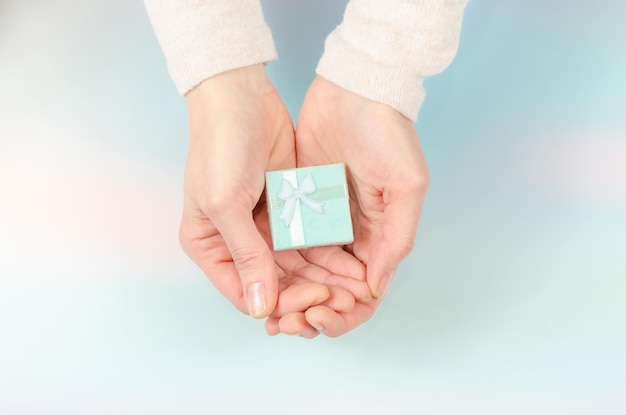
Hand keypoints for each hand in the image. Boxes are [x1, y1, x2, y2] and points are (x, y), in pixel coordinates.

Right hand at [180, 65, 369, 323]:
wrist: (239, 96)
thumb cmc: (219, 146)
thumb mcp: (224, 204)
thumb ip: (245, 254)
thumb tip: (261, 308)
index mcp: (210, 246)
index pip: (246, 293)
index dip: (282, 303)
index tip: (317, 299)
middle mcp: (236, 242)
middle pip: (274, 283)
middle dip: (308, 293)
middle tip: (343, 299)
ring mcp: (262, 227)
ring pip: (295, 266)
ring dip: (322, 278)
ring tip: (353, 288)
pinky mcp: (286, 209)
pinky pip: (308, 241)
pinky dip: (326, 253)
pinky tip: (350, 262)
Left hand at [272, 76, 428, 336]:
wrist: (354, 88)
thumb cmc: (387, 134)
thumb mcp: (406, 185)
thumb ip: (396, 238)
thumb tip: (374, 287)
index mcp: (380, 238)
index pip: (363, 293)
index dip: (344, 314)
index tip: (320, 315)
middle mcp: (351, 237)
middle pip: (331, 291)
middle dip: (311, 311)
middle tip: (287, 323)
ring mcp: (323, 222)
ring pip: (306, 274)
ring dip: (291, 296)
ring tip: (272, 313)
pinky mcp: (299, 204)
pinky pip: (287, 244)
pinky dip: (278, 267)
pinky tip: (263, 282)